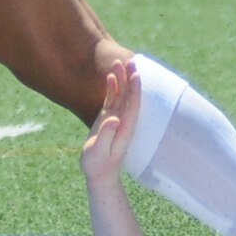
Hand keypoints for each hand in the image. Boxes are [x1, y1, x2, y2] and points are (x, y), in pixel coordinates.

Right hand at [81, 60, 141, 182]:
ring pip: (121, 95)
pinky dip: (113, 88)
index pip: (132, 105)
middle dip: (130, 78)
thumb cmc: (98, 165)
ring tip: (119, 62)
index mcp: (124, 127)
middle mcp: (123, 121)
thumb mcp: (99, 151)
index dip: (135, 89)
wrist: (100, 174)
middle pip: (129, 96)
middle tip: (130, 60)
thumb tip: (114, 119)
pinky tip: (111, 77)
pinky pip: (112, 100)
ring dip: (122, 79)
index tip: (136, 74)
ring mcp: (116, 119)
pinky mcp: (108, 119)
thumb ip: (106, 135)